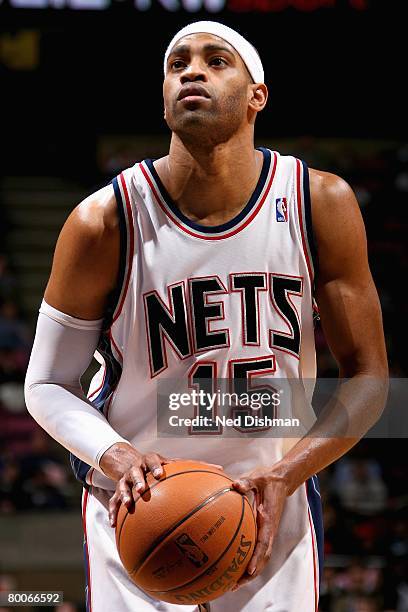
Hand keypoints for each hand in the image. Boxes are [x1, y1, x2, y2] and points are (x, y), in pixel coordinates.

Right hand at [100, 443, 222, 526]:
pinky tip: (113, 524)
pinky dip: (113, 512)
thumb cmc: (159, 466)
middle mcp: (138, 468)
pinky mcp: (117, 489)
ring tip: (127, 504)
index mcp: (153, 461)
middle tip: (142, 488)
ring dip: (124, 494)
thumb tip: (222, 470)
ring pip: (122, 485)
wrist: (129, 462)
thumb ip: (195, 467)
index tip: (160, 474)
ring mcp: (126, 478)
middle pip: (136, 472)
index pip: (154, 460)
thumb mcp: (173, 463)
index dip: (156, 466)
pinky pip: (113, 501)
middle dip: (139, 480)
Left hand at [231, 466, 288, 589]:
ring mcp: (267, 531)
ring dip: (249, 572)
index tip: (248, 570)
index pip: (264, 542)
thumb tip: (235, 485)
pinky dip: (248, 561)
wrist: (281, 479)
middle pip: (263, 557)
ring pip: (261, 557)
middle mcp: (269, 528)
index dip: (256, 557)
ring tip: (232, 584)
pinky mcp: (264, 530)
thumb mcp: (257, 477)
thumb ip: (246, 481)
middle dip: (250, 573)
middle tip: (234, 585)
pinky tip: (234, 566)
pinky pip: (257, 549)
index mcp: (268, 518)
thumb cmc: (267, 478)